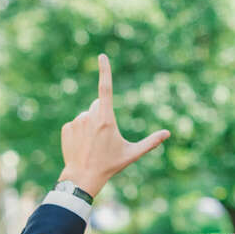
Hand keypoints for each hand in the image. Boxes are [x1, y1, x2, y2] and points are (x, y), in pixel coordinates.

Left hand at [58, 54, 169, 196]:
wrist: (83, 177)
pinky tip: (82, 146)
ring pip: (87, 116)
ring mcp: (76, 122)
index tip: (102, 56)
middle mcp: (90, 116)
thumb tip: (167, 133)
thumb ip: (150, 142)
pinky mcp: (67, 128)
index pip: (106, 89)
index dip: (105, 71)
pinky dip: (80, 132)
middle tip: (105, 137)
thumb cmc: (110, 165)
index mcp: (106, 119)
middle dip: (103, 115)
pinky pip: (76, 124)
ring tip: (92, 144)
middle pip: (99, 106)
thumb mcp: (132, 154)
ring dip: (91, 125)